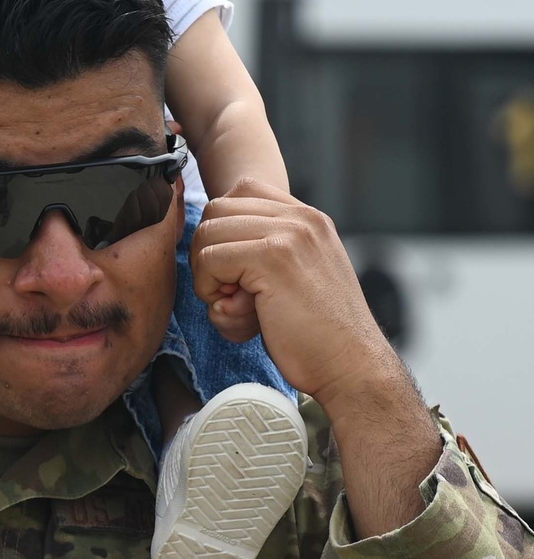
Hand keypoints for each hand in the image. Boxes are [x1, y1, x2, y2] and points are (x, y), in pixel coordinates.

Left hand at [189, 180, 396, 408]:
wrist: (351, 366)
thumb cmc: (317, 333)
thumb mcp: (298, 276)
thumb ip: (266, 250)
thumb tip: (209, 245)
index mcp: (307, 218)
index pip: (241, 192)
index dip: (223, 233)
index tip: (236, 272)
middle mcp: (300, 217)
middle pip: (216, 210)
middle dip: (208, 252)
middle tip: (228, 292)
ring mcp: (289, 234)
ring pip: (208, 232)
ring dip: (206, 274)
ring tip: (234, 304)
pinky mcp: (274, 257)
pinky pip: (211, 258)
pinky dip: (209, 288)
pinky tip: (236, 312)